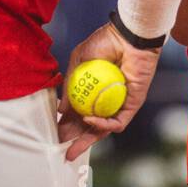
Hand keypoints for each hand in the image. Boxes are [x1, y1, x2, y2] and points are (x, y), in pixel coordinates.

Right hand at [55, 22, 160, 161]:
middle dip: (76, 141)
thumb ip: (69, 84)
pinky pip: (117, 121)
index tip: (55, 134)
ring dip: (87, 140)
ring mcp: (119, 104)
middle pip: (90, 127)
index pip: (78, 114)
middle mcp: (105, 100)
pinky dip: (102, 124)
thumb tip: (61, 110)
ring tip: (72, 148)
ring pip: (103, 130)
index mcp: (92, 91)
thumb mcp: (78, 60)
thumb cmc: (104, 42)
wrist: (128, 36)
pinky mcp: (132, 105)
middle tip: (62, 150)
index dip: (67, 125)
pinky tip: (87, 118)